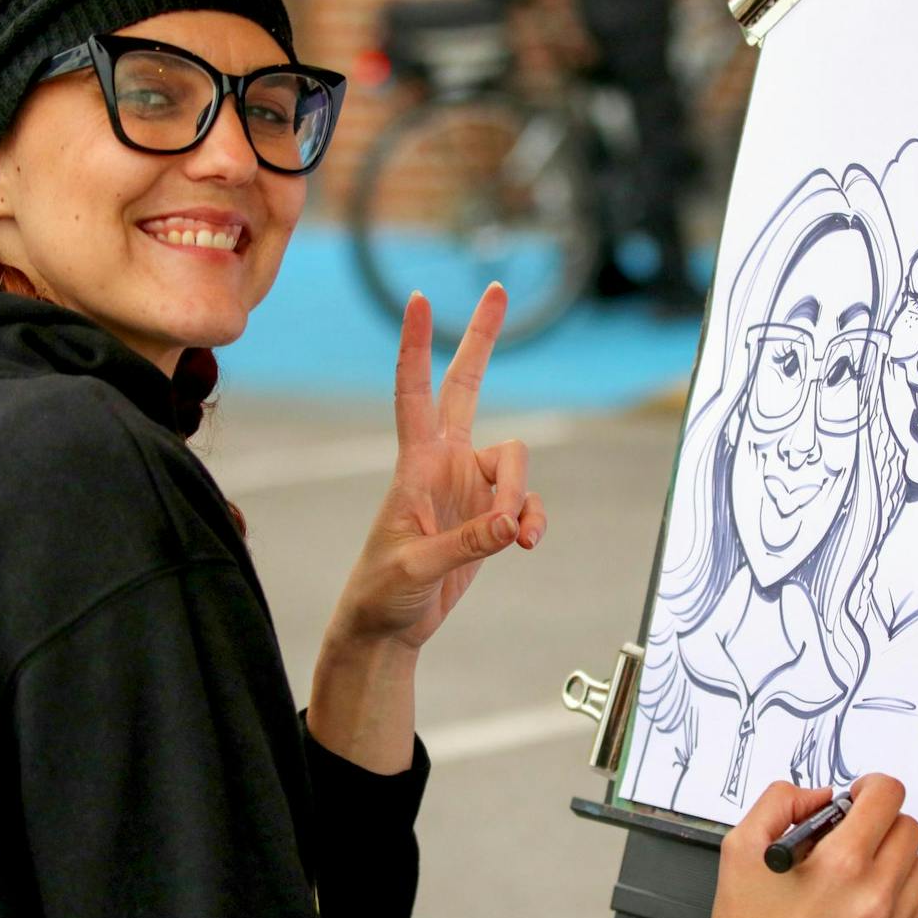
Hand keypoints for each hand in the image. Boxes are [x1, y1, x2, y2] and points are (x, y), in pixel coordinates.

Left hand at [329, 284, 546, 649]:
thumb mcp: (417, 567)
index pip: (414, 393)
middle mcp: (444, 463)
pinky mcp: (489, 514)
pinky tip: (526, 544)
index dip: (416, 347)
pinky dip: (532, 520)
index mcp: (415, 464)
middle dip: (482, 339)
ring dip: (523, 498)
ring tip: (516, 539)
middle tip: (496, 289)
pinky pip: (526, 503)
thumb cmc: (384, 592)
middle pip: (468, 386)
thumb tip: (514, 524)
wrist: (389, 627)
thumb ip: (468, 542)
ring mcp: (469, 485)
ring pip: (516, 463)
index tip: (419, 299)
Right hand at [706, 776, 917, 917]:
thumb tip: (819, 796)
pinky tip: (864, 895)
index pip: (887, 796)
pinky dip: (897, 892)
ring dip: (893, 855)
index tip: (858, 795)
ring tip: (859, 866)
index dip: (870, 786)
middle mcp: (874, 896)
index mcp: (840, 864)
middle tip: (853, 831)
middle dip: (880, 819)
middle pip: (908, 827)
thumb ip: (780, 801)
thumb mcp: (742, 846)